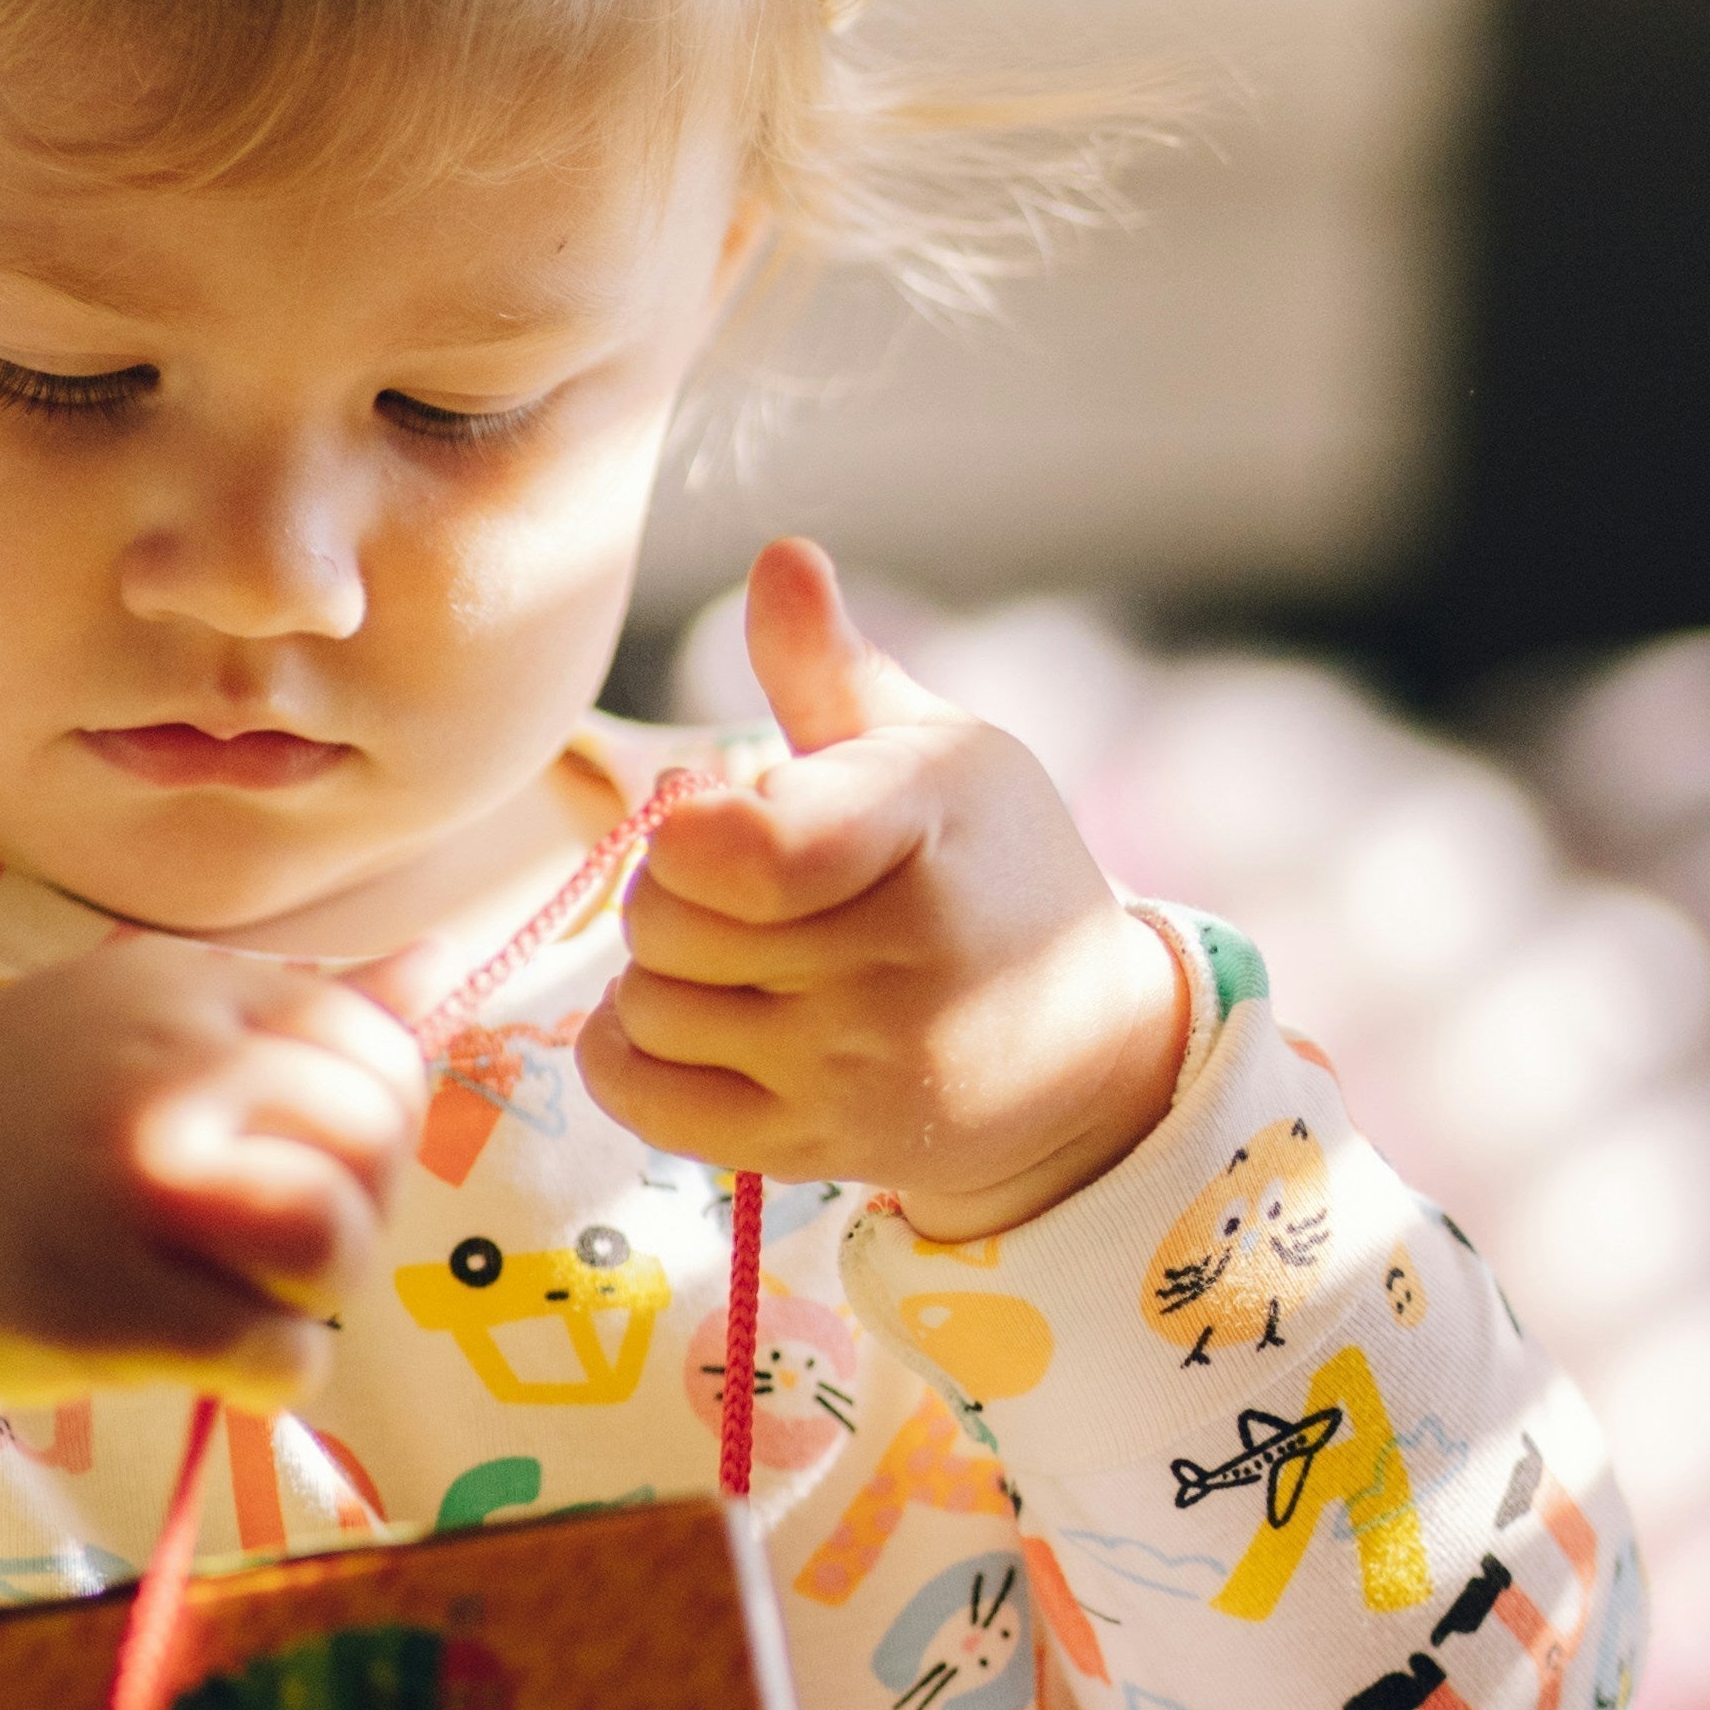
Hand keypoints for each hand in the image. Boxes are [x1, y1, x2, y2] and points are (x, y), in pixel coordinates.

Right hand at [0, 937, 442, 1412]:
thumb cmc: (5, 1120)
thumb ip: (288, 1005)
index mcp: (183, 984)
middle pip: (372, 1144)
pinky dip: (265, 1377)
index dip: (360, 1126)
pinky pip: (280, 1356)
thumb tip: (440, 966)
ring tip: (230, 1293)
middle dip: (346, 1209)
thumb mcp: (132, 1014)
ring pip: (336, 1246)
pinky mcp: (112, 1302)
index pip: (373, 1047)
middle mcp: (169, 1066)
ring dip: (307, 1297)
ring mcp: (137, 1183)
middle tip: (254, 1241)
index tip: (288, 1159)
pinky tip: (199, 1357)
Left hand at [579, 538, 1185, 1238]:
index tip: (718, 807)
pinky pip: (643, 1098)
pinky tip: (678, 1016)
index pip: (748, 848)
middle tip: (737, 883)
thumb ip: (834, 669)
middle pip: (669, 920)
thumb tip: (779, 559)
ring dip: (659, 971)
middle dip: (673, 887)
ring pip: (648, 1006)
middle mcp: (896, 965)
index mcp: (922, 833)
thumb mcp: (937, 753)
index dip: (690, 824)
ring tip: (732, 952)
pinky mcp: (814, 1150)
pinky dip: (625, 1050)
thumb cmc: (991, 869)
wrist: (1083, 1050)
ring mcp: (856, 1070)